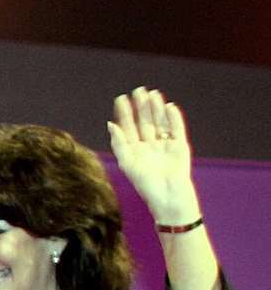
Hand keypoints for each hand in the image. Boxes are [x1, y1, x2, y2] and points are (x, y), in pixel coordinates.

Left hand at [108, 86, 196, 223]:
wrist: (170, 198)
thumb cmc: (146, 185)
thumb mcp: (128, 164)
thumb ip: (120, 144)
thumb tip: (110, 124)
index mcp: (134, 150)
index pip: (128, 127)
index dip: (125, 113)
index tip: (121, 98)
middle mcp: (148, 146)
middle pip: (145, 121)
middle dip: (141, 106)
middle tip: (138, 90)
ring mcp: (165, 145)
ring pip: (160, 122)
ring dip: (157, 108)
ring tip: (153, 94)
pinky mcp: (180, 147)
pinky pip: (176, 129)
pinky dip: (174, 118)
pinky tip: (169, 106)